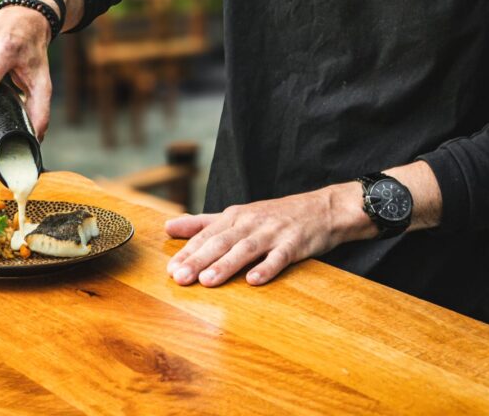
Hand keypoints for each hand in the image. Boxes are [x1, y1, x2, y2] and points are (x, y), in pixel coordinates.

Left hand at [165, 185, 370, 287]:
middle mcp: (250, 222)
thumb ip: (202, 223)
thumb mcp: (237, 214)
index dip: (188, 252)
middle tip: (180, 277)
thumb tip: (168, 226)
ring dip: (226, 264)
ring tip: (208, 281)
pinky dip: (266, 267)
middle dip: (199, 260)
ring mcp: (272, 232)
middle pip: (221, 242)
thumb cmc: (274, 216)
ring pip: (245, 249)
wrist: (320, 209)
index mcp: (235, 216)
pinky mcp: (294, 244)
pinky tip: (254, 280)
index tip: (170, 269)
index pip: (207, 235)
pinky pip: (279, 257)